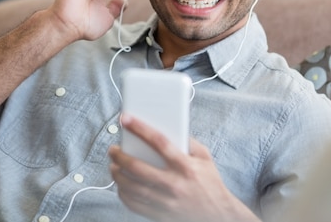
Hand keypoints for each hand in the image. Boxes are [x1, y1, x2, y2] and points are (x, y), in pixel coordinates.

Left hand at [109, 115, 259, 221]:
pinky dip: (123, 194)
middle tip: (113, 149)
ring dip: (117, 174)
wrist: (218, 216)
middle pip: (137, 167)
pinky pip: (134, 204)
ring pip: (131, 187)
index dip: (140, 128)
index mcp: (185, 166)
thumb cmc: (211, 184)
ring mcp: (165, 201)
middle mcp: (174, 183)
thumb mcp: (205, 158)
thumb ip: (189, 142)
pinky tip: (121, 186)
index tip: (126, 119)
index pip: (158, 141)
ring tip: (114, 166)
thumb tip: (170, 128)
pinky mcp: (160, 215)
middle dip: (120, 156)